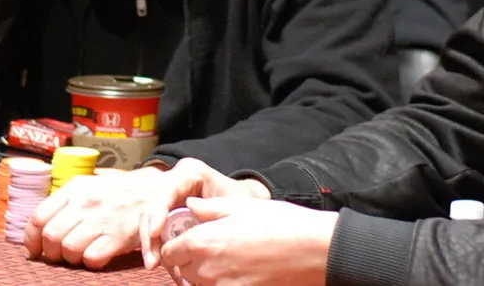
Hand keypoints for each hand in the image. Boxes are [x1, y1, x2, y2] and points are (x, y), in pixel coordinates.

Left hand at [24, 166, 168, 268]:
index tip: (35, 249)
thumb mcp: (88, 185)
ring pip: (68, 249)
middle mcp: (85, 202)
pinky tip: (97, 255)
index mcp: (74, 188)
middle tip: (60, 254)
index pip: (39, 217)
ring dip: (70, 258)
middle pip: (51, 236)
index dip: (32, 238)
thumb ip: (64, 202)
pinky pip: (91, 258)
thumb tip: (38, 228)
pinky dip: (90, 262)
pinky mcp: (118, 236)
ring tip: (80, 253)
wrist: (153, 190)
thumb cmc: (116, 192)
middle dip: (51, 251)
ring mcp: (102, 219)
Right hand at [138, 157, 269, 269]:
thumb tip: (191, 209)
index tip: (155, 233)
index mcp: (190, 173)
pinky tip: (161, 264)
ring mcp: (171, 200)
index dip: (157, 212)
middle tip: (152, 260)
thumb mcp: (237, 200)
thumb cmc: (244, 199)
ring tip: (152, 265)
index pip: (166, 191)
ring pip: (150, 221)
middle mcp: (176, 184)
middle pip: (152, 207)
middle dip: (149, 235)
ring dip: (150, 244)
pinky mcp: (170, 216)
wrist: (251, 204)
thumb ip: (217, 204)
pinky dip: (158, 249)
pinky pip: (158, 232)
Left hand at [160, 197, 336, 285]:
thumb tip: (190, 205)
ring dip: (202, 273)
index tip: (185, 235)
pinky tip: (235, 269)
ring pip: (197, 283)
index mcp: (203, 243)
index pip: (169, 251)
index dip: (174, 242)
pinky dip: (219, 282)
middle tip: (205, 244)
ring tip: (223, 256)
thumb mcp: (241, 207)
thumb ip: (209, 208)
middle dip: (187, 258)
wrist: (313, 251)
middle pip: (182, 270)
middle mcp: (207, 271)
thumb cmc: (280, 223)